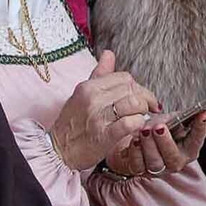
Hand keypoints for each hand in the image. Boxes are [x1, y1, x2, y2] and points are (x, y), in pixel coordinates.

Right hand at [49, 50, 159, 170]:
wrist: (57, 151)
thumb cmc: (71, 124)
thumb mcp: (81, 95)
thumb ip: (99, 74)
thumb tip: (108, 54)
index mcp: (88, 87)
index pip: (124, 77)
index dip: (137, 87)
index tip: (141, 96)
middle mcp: (93, 99)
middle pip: (132, 89)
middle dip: (145, 98)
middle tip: (147, 108)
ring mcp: (98, 117)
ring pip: (134, 103)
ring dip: (143, 111)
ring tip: (140, 117)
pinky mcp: (104, 136)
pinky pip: (129, 123)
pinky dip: (137, 124)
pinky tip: (136, 127)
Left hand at [107, 107, 205, 176]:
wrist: (146, 142)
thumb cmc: (166, 132)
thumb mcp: (182, 122)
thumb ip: (197, 116)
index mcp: (190, 149)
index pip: (198, 139)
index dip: (200, 126)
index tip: (202, 113)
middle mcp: (175, 162)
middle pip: (173, 157)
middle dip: (166, 141)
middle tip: (160, 126)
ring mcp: (158, 169)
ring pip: (154, 163)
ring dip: (149, 145)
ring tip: (144, 130)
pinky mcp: (141, 171)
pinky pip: (138, 165)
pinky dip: (135, 152)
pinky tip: (134, 140)